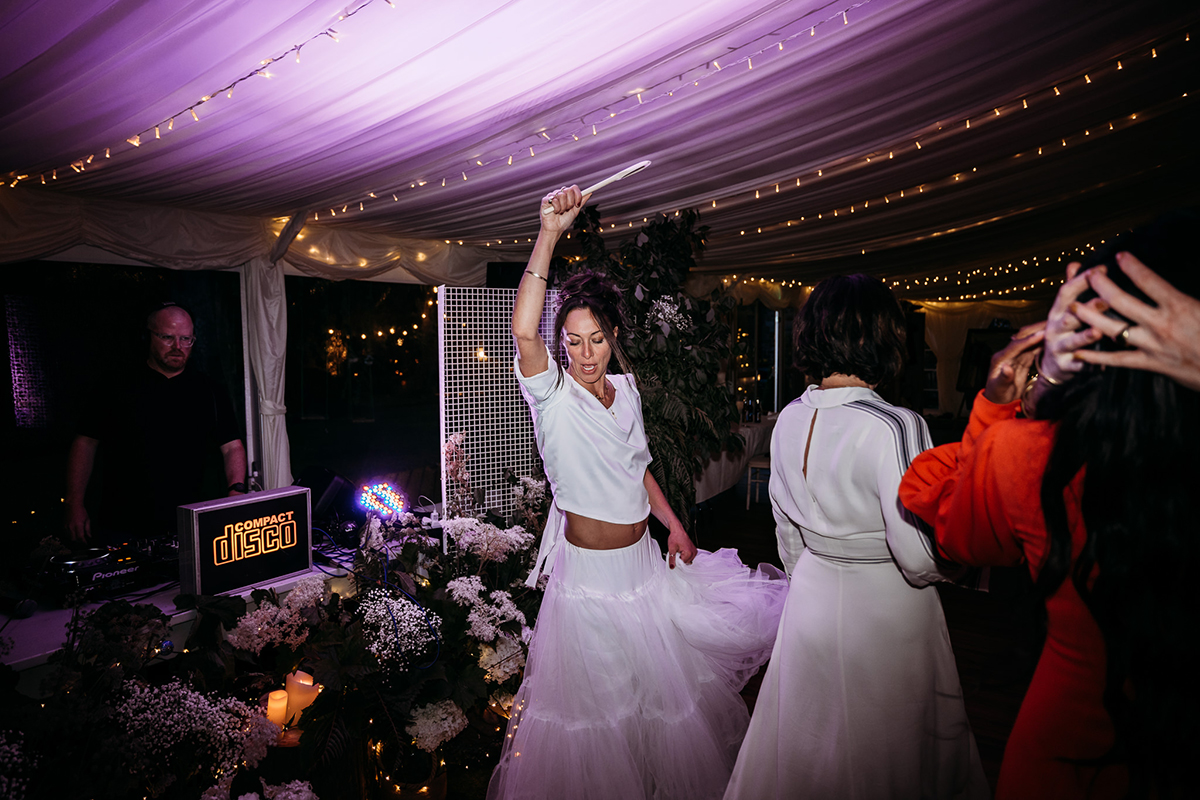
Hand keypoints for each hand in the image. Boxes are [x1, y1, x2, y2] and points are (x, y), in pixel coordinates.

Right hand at [66, 503, 90, 543]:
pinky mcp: (63, 526)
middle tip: (83, 540)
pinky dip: (69, 536)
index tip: (86, 543)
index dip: (83, 542)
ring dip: (74, 539)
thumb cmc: (81, 511)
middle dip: (79, 541)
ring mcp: (66, 526)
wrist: (72, 505)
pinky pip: (65, 534)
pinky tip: (73, 534)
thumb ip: (88, 529)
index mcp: (78, 525)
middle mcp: (71, 527)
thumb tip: (89, 536)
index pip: (80, 537)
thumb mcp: (87, 519)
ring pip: (69, 537)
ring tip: (78, 538)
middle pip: (74, 539)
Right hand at [538, 185, 590, 234]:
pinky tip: (554, 212)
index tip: (578, 205)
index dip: (577, 195)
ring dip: (563, 207)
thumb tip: (590, 193)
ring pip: (561, 195)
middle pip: (568, 190)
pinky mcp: (545, 200)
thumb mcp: (575, 211)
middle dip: (570, 203)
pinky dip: (556, 208)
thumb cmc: (564, 220)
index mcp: (567, 195)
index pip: (574, 188)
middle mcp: (560, 193)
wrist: (556, 229)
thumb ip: (581, 202)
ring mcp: (552, 196)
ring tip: (561, 212)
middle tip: (567, 210)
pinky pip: (553, 199)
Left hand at [666, 523, 696, 568]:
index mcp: (689, 553)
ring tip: (679, 551)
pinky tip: (682, 550)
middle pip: (686, 562)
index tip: (675, 555)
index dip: (677, 560)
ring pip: (688, 560)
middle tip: (677, 552)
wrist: (678, 530)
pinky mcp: (694, 550)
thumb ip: (672, 559)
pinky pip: (689, 557)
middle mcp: (693, 552)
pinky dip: (685, 555)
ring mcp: (694, 551)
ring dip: (683, 557)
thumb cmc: (675, 537)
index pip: (683, 563)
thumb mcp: (671, 549)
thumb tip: (672, 567)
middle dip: (680, 559)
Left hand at [983, 321, 1044, 404]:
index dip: (1029, 339)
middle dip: (1036, 330)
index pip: (1016, 345)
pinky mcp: (1022, 360)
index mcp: (1000, 358)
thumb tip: (1007, 368)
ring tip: (1056, 327)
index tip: (1041, 334)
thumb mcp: (999, 388)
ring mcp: (1016, 356)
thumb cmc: (997, 395)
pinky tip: (1052, 340)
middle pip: (1023, 338)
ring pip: (1030, 342)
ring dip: (1041, 334)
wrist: (998, 400)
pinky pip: (1033, 349)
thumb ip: (1003, 378)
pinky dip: (1042, 344)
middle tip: (1052, 323)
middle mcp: (1008, 354)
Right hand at [1040, 261, 1106, 383]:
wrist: (1052, 365)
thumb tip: (1075, 263)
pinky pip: (1078, 365)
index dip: (1081, 280)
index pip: (1066, 292)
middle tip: (1106, 300)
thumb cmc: (1065, 331)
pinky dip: (1090, 364)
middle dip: (1086, 309)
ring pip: (1072, 342)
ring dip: (1084, 337)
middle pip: (1069, 317)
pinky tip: (1103, 363)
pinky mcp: (1065, 366)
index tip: (1101, 269)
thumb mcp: (1064, 310)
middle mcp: (1055, 328)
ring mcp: (1059, 348)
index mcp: (1057, 312)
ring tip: (1098, 332)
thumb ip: (1072, 288)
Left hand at [1073, 251, 1199, 391]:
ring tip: (1072, 307)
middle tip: (1089, 275)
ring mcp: (1152, 345)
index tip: (1120, 256)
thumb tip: (1186, 274)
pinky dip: (1096, 357)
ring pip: (1113, 328)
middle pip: (1122, 301)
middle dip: (1102, 286)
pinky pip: (1117, 360)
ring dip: (1090, 316)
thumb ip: (1189, 294)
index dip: (1133, 266)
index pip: (1149, 281)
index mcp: (1179, 306)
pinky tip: (1079, 352)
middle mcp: (1161, 324)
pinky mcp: (1149, 364)